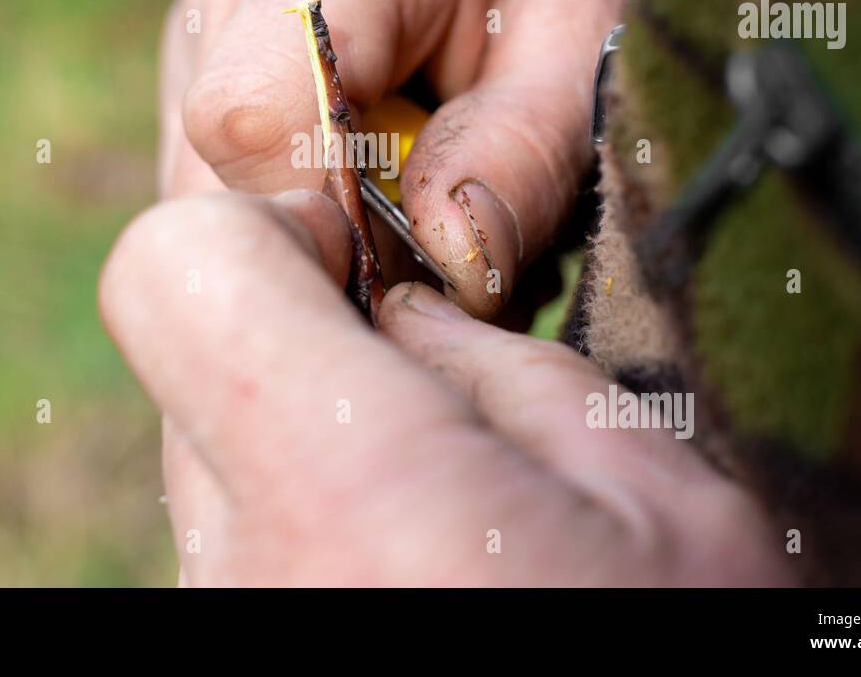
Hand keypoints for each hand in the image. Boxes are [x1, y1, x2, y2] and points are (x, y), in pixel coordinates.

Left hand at [99, 190, 791, 585]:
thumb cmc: (684, 658)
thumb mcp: (667, 507)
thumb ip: (511, 371)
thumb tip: (408, 307)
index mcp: (349, 490)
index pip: (175, 265)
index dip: (271, 227)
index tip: (369, 263)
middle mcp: (243, 565)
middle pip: (195, 347)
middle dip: (305, 326)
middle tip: (431, 383)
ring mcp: (225, 612)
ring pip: (210, 436)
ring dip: (311, 423)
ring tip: (438, 492)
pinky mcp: (229, 634)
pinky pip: (233, 523)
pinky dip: (307, 502)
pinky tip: (409, 551)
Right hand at [160, 0, 626, 317]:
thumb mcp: (590, 49)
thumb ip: (526, 155)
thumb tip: (452, 268)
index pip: (255, 109)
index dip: (323, 216)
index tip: (416, 252)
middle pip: (221, 171)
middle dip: (329, 244)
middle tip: (438, 247)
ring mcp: (201, 8)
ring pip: (206, 191)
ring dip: (312, 236)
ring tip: (411, 204)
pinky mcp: (189, 56)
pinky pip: (210, 180)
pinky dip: (292, 215)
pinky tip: (362, 189)